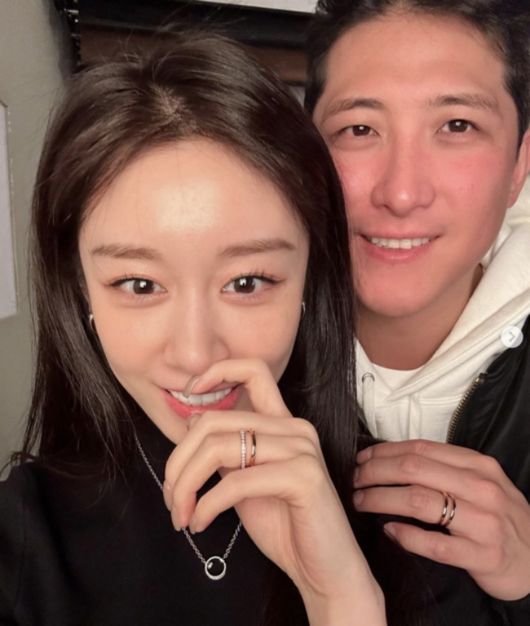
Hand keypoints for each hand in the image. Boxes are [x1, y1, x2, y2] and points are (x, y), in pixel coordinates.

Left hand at [164, 358, 384, 624]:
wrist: (324, 572)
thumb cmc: (285, 527)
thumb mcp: (245, 481)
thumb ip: (226, 451)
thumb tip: (192, 421)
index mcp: (282, 424)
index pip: (253, 371)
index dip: (218, 371)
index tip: (190, 392)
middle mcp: (294, 428)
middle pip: (215, 421)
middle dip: (179, 460)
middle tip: (171, 497)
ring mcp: (301, 450)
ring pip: (219, 448)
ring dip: (186, 485)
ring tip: (180, 514)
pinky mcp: (303, 477)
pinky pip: (235, 482)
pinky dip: (206, 504)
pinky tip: (199, 523)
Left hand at [353, 439, 529, 600]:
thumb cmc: (500, 517)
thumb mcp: (481, 482)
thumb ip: (445, 468)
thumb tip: (392, 459)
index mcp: (478, 465)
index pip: (420, 449)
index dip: (384, 452)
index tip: (362, 459)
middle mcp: (481, 488)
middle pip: (413, 470)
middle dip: (376, 472)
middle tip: (355, 480)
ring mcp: (483, 523)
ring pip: (419, 502)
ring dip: (381, 500)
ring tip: (361, 502)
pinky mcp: (482, 556)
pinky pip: (435, 544)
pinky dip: (406, 536)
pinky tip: (389, 531)